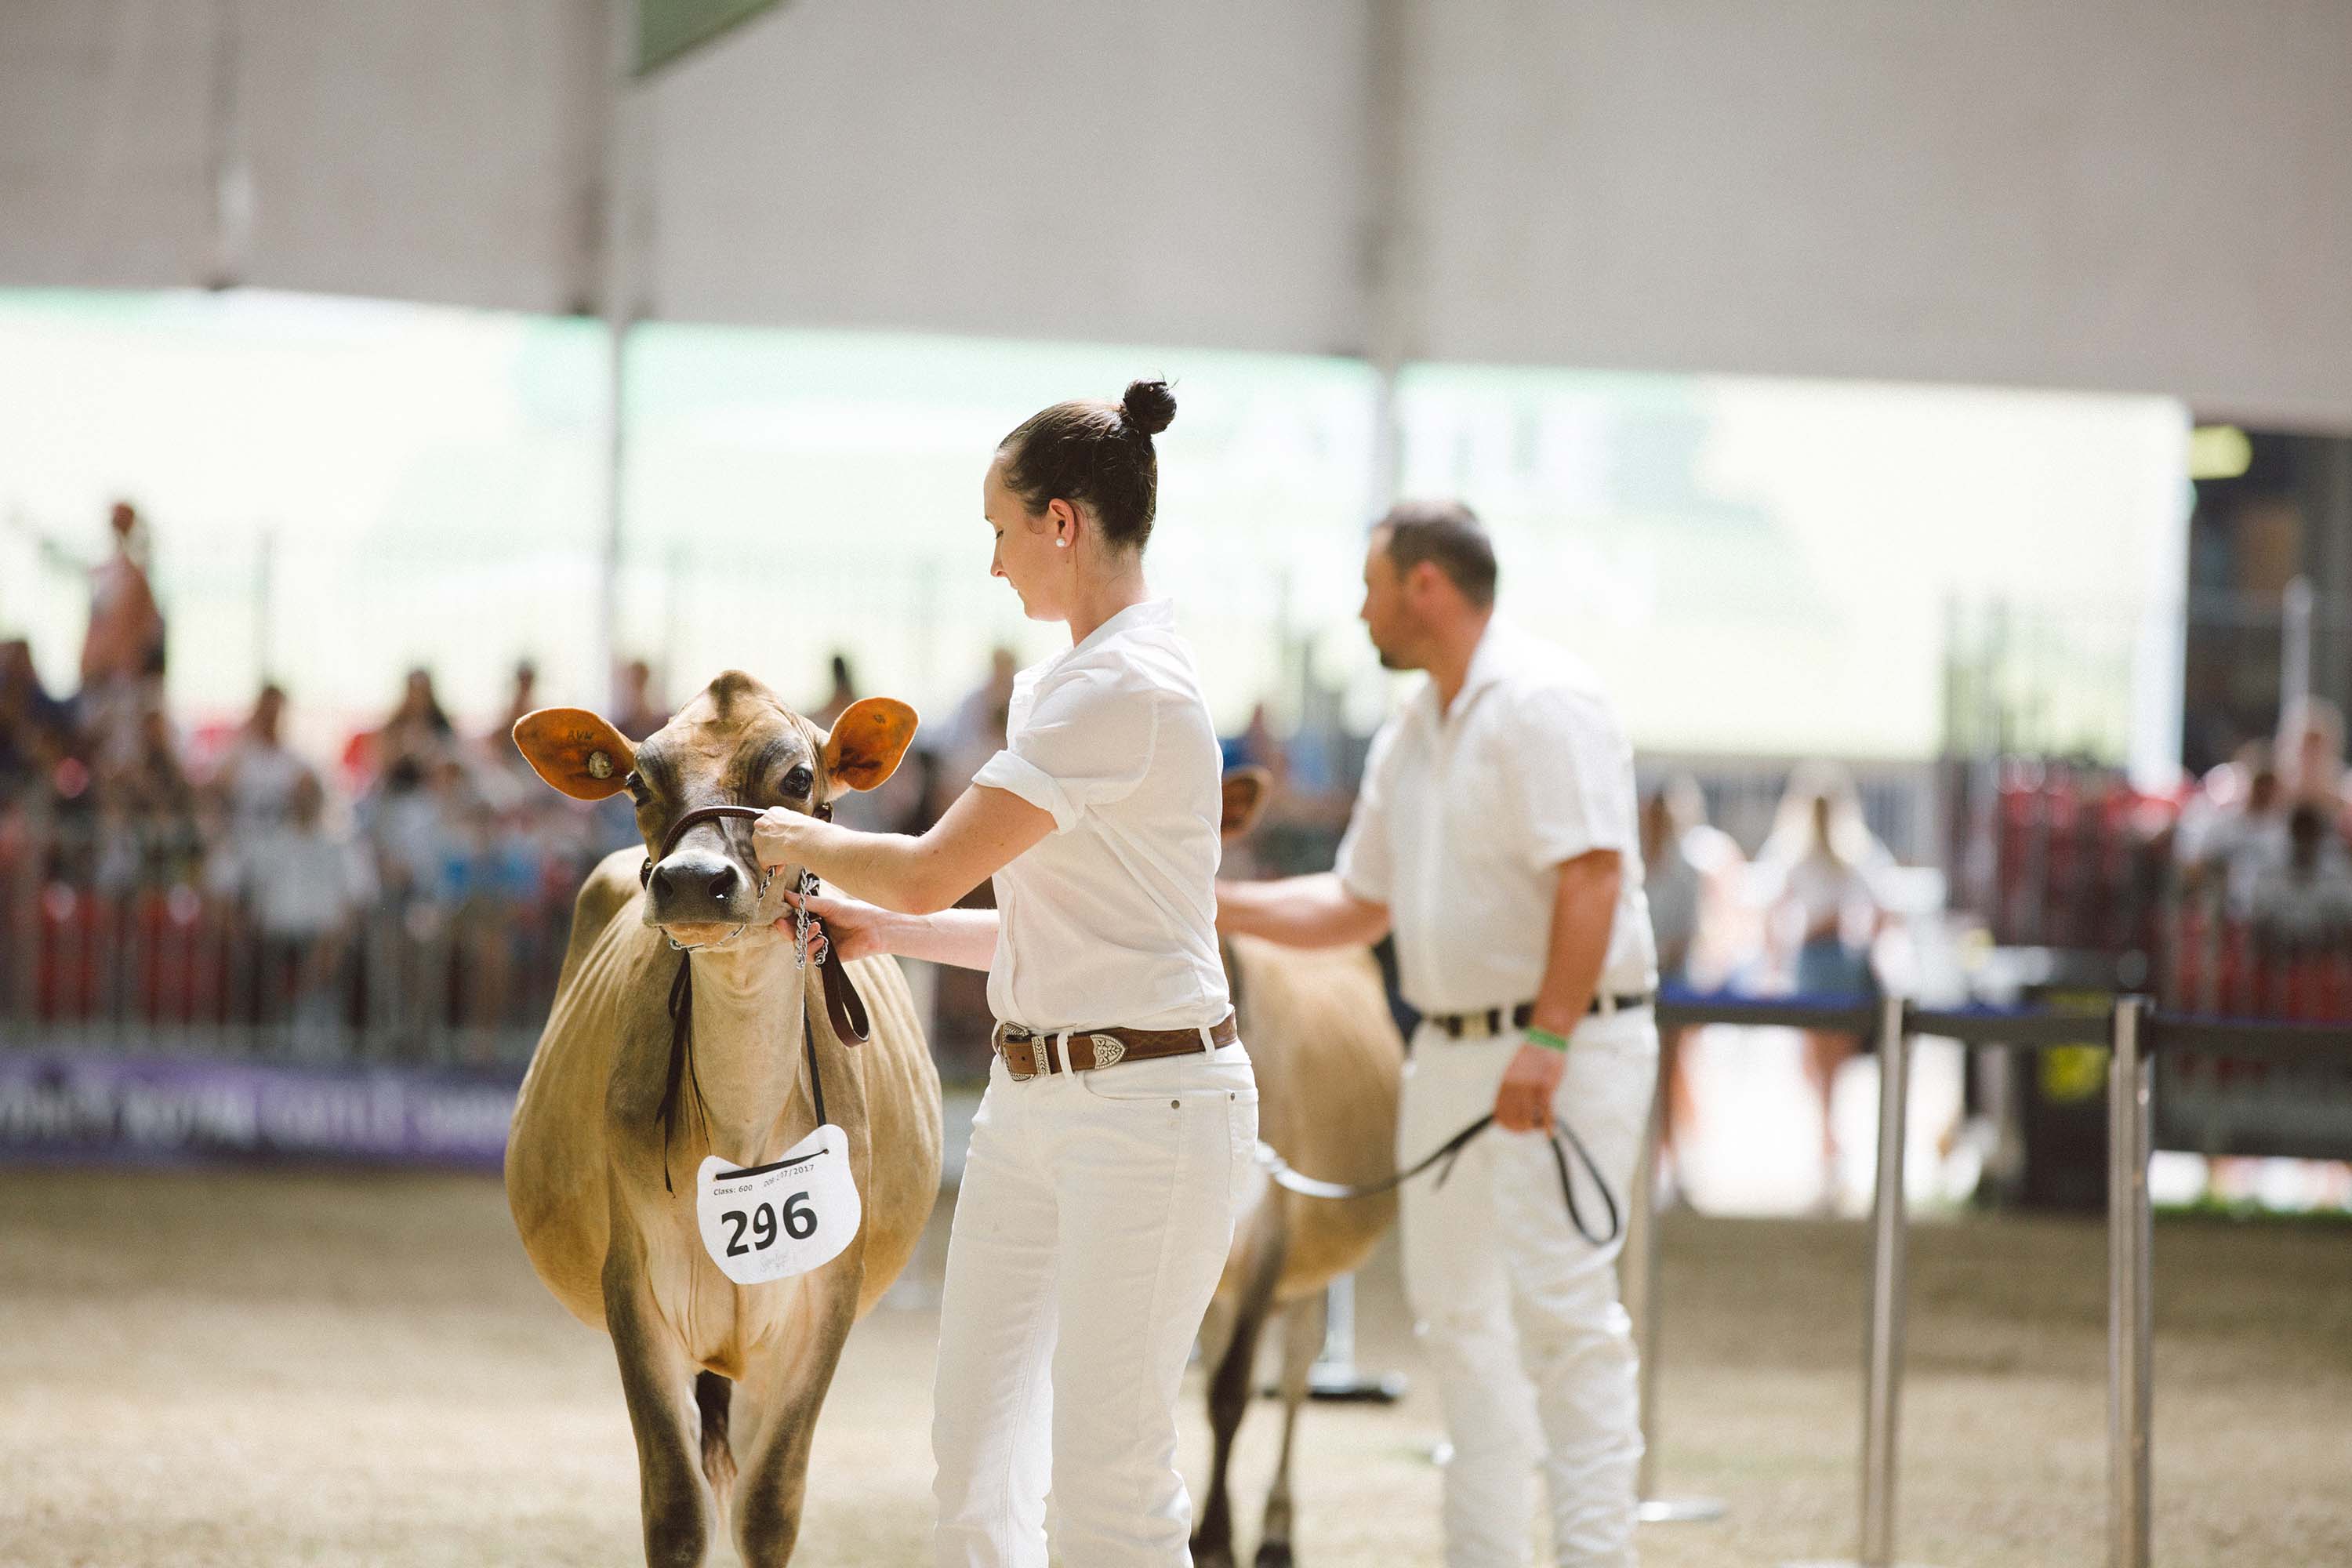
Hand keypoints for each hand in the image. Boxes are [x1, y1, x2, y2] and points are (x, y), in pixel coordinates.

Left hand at [752, 806, 816, 878]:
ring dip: (775, 857)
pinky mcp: (761, 855)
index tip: (786, 840)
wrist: (803, 838)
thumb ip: (788, 827)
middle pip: (765, 839)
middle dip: (775, 847)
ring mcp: (759, 840)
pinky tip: (785, 862)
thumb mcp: (797, 821)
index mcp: (772, 813)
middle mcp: (761, 824)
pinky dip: (775, 866)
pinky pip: (766, 864)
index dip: (779, 836)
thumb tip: (791, 835)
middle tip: (787, 851)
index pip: (771, 826)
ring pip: (765, 852)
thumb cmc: (806, 830)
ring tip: (788, 857)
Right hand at [778, 886, 892, 962]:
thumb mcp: (828, 905)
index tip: (779, 916)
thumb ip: (806, 902)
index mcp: (814, 916)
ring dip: (803, 938)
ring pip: (799, 946)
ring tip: (816, 929)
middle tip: (785, 924)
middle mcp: (815, 931)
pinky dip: (811, 949)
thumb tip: (785, 893)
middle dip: (788, 930)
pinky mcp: (826, 957)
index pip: (792, 920)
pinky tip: (821, 941)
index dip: (784, 919)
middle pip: (792, 934)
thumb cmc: (854, 912)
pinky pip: (810, 957)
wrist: (874, 928)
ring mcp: (820, 944)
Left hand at [1492, 1042, 1564, 1133]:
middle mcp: (1515, 1088)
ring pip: (1528, 1118)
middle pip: (1513, 1118)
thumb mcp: (1515, 1070)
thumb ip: (1511, 1086)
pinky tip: (1551, 1132)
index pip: (1500, 1111)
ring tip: (1539, 1126)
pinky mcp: (1546, 1088)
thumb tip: (1509, 1103)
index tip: (1513, 1128)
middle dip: (1520, 1128)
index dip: (1506, 1123)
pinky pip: (1547, 1112)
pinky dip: (1549, 1125)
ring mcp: (1530, 1089)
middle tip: (1529, 1129)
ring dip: (1534, 1127)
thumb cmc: (1533, 1055)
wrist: (1546, 1039)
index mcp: (1506, 1084)